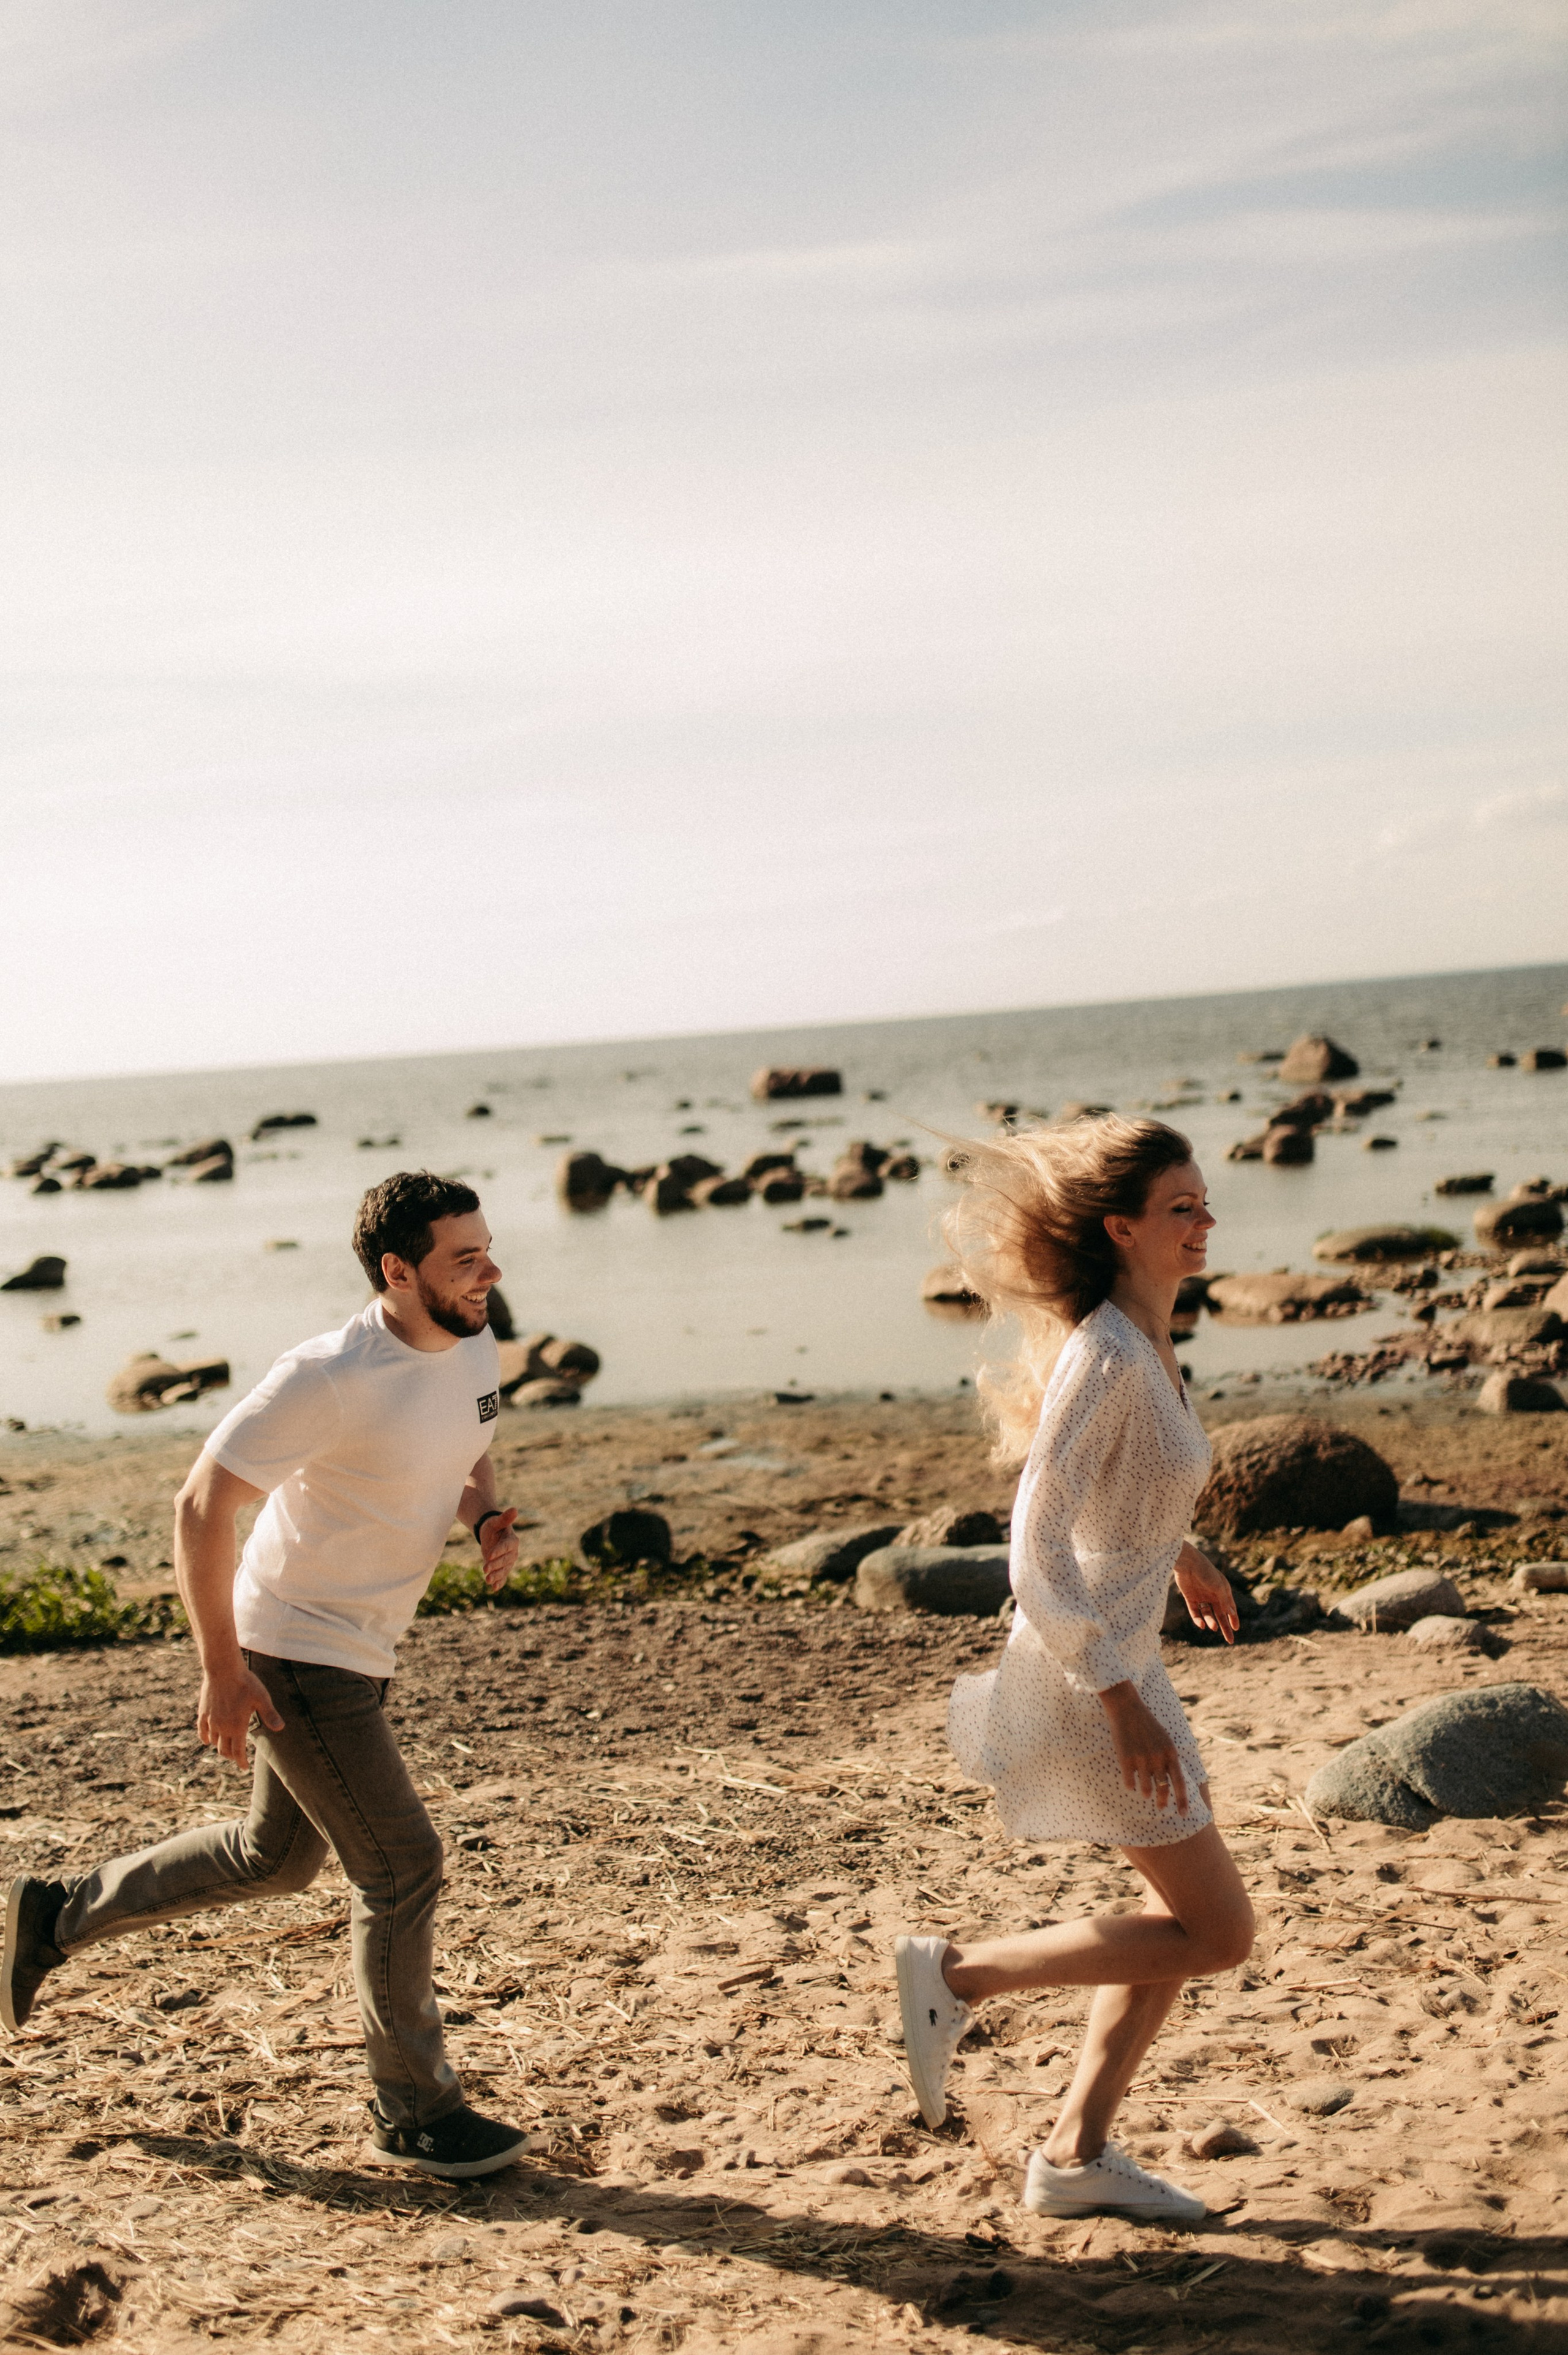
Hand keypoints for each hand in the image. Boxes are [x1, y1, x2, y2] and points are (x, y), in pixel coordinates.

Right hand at [197, 1664, 283, 1769]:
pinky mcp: (203, 1713)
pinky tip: (207, 1740)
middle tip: (237, 1757)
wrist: (223, 1669)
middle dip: (231, 1756)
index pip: (238, 1752)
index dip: (241, 1761)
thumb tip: (281, 1728)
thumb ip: (270, 1715)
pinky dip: (205, 1738)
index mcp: (237, 1727)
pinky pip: (202, 1731)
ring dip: (220, 1747)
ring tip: (226, 1748)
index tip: (244, 1767)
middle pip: (224, 1750)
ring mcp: (211, 1721)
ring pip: (214, 1742)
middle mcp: (222, 1727)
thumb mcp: (262, 1698)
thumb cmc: (245, 1683)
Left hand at [479, 1506, 518, 1591]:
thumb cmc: (494, 1526)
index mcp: (512, 1541)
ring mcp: (508, 1562)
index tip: (488, 1556)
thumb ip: (505, 1518)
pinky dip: (499, 1582)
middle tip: (484, 1569)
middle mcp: (512, 1553)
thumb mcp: (496, 1521)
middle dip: (495, 1565)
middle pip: (504, 1561)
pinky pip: (502, 1576)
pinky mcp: (503, 1568)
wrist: (491, 1535)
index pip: (506, 1547)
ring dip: (496, 1576)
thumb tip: (514, 1509)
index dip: (498, 1551)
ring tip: (487, 1581)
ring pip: (503, 1570)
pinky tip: (494, 1588)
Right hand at [1099, 1682, 1188, 1813]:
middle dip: (1162, 1801)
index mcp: (1170, 1753)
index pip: (1180, 1782)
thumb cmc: (1147, 1725)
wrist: (1127, 1708)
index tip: (1183, 1814)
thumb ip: (1169, 1759)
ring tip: (1144, 1791)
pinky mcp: (1126, 1759)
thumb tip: (1171, 1782)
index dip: (1182, 1800)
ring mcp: (1141, 1759)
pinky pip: (1129, 1782)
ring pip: (1145, 1789)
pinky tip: (1129, 1780)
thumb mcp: (1165, 1740)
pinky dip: (1130, 1784)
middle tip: (1160, 1807)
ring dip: (1145, 1792)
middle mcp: (1158, 1757)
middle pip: (1163, 1789)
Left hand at [1173, 1543, 1239, 1643]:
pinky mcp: (1190, 1597)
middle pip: (1220, 1614)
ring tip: (1213, 1628)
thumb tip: (1232, 1613)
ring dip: (1211, 1621)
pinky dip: (1198, 1619)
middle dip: (1225, 1627)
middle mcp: (1212, 1594)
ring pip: (1207, 1614)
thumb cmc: (1206, 1572)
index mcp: (1223, 1590)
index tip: (1237, 1629)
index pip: (1230, 1607)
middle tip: (1230, 1641)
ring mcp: (1201, 1596)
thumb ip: (1224, 1600)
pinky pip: (1195, 1611)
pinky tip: (1201, 1625)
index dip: (1233, 1618)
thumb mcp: (1218, 1587)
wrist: (1187, 1562)